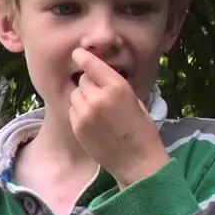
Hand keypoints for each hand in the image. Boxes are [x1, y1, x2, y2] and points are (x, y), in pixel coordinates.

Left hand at [69, 49, 168, 187]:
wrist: (136, 161)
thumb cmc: (141, 129)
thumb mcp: (134, 100)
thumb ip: (114, 86)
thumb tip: (96, 75)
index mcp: (117, 87)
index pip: (92, 65)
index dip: (83, 57)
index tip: (77, 53)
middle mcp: (98, 98)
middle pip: (82, 80)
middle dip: (89, 83)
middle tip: (100, 95)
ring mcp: (85, 114)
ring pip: (75, 95)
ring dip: (83, 97)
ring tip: (98, 110)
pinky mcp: (77, 127)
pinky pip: (72, 110)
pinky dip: (79, 112)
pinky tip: (93, 122)